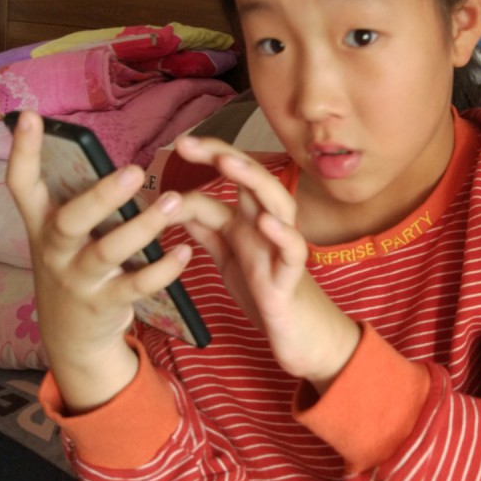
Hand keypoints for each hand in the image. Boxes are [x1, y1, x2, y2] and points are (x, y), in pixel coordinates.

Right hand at [5, 111, 191, 411]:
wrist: (72, 337)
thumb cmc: (77, 269)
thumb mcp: (66, 238)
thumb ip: (79, 204)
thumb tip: (105, 160)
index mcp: (43, 226)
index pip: (23, 186)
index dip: (25, 153)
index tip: (33, 117)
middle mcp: (55, 251)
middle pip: (70, 220)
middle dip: (101, 196)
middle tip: (135, 172)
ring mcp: (78, 280)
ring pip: (107, 252)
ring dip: (143, 227)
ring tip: (176, 203)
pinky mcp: (104, 304)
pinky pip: (136, 285)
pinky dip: (162, 269)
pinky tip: (185, 252)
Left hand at [174, 136, 360, 392]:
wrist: (302, 337)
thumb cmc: (267, 293)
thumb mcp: (229, 258)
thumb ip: (209, 231)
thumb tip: (178, 205)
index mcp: (249, 221)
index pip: (230, 180)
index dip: (208, 159)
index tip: (179, 144)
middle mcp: (267, 226)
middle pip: (252, 181)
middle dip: (224, 157)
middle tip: (189, 143)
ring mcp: (281, 248)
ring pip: (277, 204)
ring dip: (254, 182)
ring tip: (228, 164)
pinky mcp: (290, 278)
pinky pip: (292, 250)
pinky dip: (281, 233)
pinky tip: (265, 221)